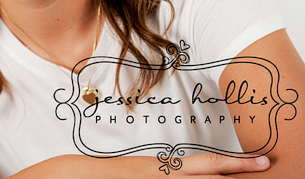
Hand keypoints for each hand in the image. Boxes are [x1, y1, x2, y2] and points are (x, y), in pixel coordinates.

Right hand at [11, 153, 269, 177]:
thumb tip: (177, 172)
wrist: (68, 175)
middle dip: (237, 172)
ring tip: (248, 176)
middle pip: (207, 175)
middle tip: (266, 165)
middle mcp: (160, 175)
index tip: (257, 161)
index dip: (233, 163)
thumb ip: (157, 172)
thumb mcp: (134, 171)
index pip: (203, 163)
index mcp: (158, 167)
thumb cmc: (98, 175)